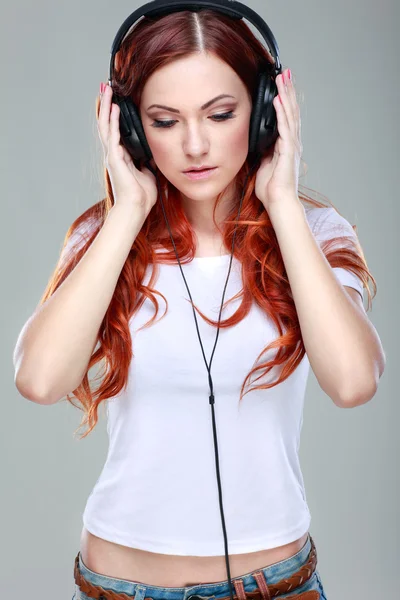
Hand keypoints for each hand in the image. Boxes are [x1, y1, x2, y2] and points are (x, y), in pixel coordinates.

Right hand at [97, 82, 157, 216]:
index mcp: (122, 157)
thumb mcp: (149, 173)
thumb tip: (154, 155)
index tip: (116, 100)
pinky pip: (112, 134)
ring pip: (105, 125)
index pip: (116, 130)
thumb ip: (149, 162)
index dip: (114, 115)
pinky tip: (113, 107)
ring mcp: (112, 155)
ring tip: (106, 89)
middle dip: (107, 105)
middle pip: (107, 124)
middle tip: (106, 87)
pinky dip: (112, 120)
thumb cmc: (142, 196)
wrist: (136, 208)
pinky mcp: (113, 158)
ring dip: (106, 106)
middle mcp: (114, 154)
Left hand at [254, 68, 302, 211]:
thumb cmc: (271, 188)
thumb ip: (263, 150)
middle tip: (285, 73)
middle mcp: (292, 142)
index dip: (284, 99)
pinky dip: (281, 113)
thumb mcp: (263, 163)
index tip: (281, 84)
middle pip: (291, 111)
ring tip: (283, 79)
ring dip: (286, 95)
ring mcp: (292, 145)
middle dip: (288, 91)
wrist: (278, 202)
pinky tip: (278, 100)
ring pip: (289, 115)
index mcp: (285, 145)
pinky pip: (285, 128)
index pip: (286, 116)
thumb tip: (257, 139)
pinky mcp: (288, 151)